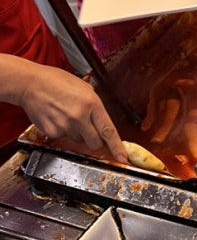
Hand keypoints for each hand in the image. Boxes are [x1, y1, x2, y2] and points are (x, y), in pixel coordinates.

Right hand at [10, 60, 127, 162]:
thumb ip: (95, 106)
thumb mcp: (84, 88)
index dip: (117, 147)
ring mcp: (65, 126)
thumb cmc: (56, 82)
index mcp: (91, 103)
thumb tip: (102, 123)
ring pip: (79, 140)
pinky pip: (63, 138)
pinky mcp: (52, 132)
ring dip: (76, 133)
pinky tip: (57, 117)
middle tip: (86, 127)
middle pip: (95, 142)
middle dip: (94, 139)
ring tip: (66, 115)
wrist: (30, 83)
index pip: (108, 130)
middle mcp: (79, 117)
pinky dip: (62, 131)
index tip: (122, 158)